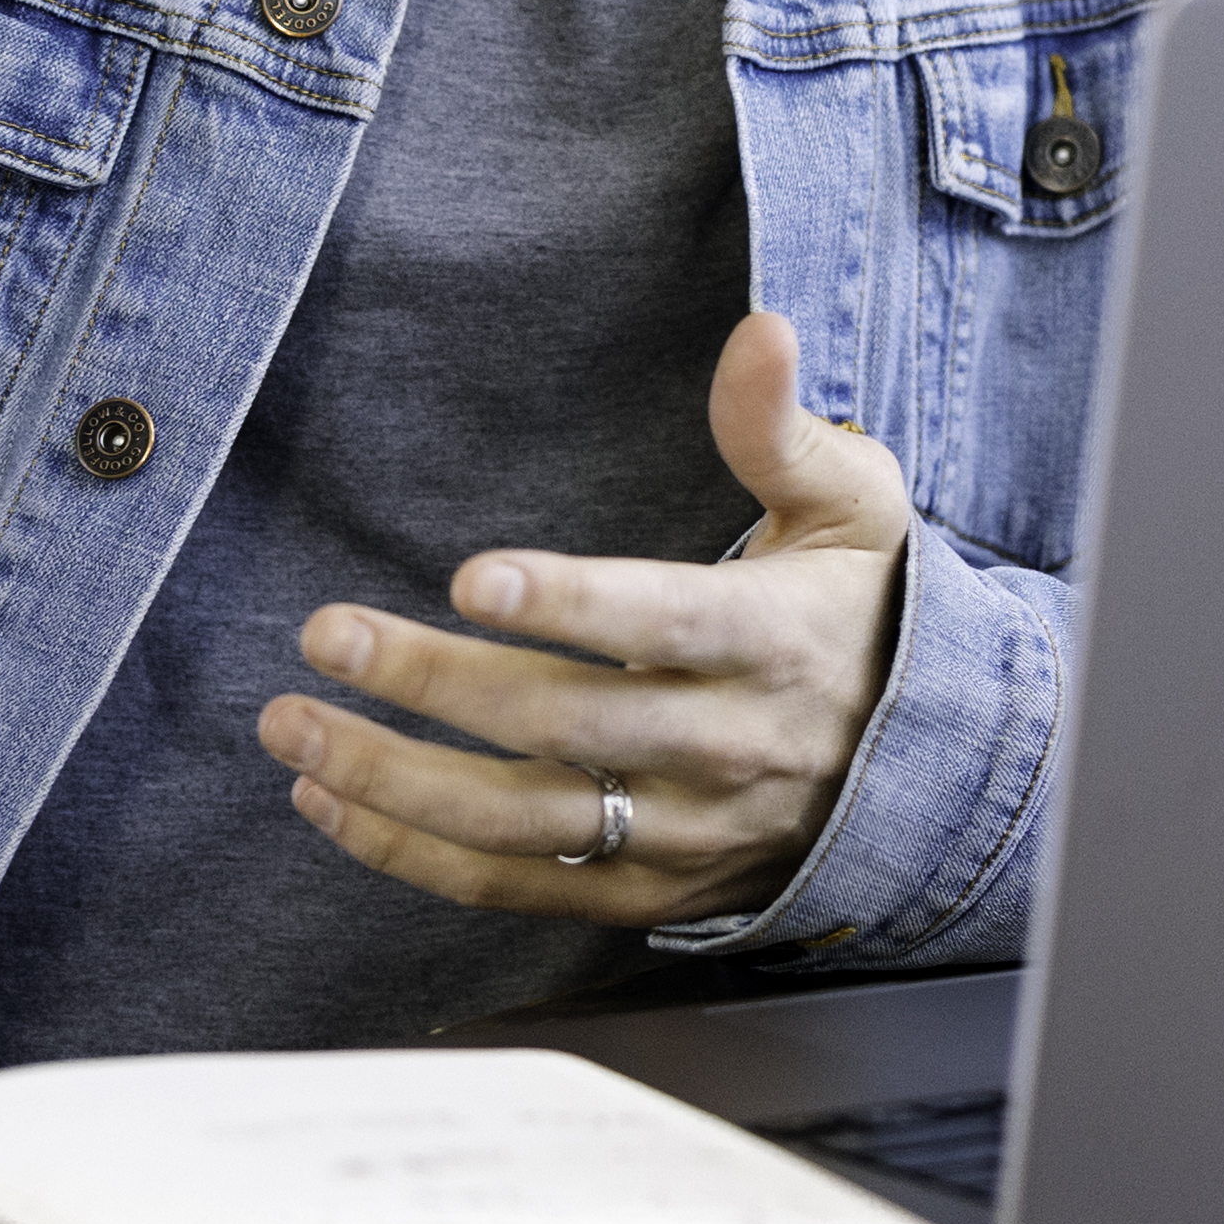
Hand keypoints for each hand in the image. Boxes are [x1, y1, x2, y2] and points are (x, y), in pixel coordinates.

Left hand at [259, 310, 913, 928]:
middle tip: (325, 634)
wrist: (930, 776)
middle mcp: (728, 748)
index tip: (473, 578)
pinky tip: (331, 803)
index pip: (667, 626)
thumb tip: (759, 330)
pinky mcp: (650, 893)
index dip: (573, 607)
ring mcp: (686, 833)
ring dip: (394, 781)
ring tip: (293, 730)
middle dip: (434, 683)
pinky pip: (518, 888)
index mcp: (776, 642)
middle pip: (566, 725)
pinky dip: (415, 856)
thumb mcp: (855, 505)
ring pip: (524, 822)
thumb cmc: (865, 612)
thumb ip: (782, 428)